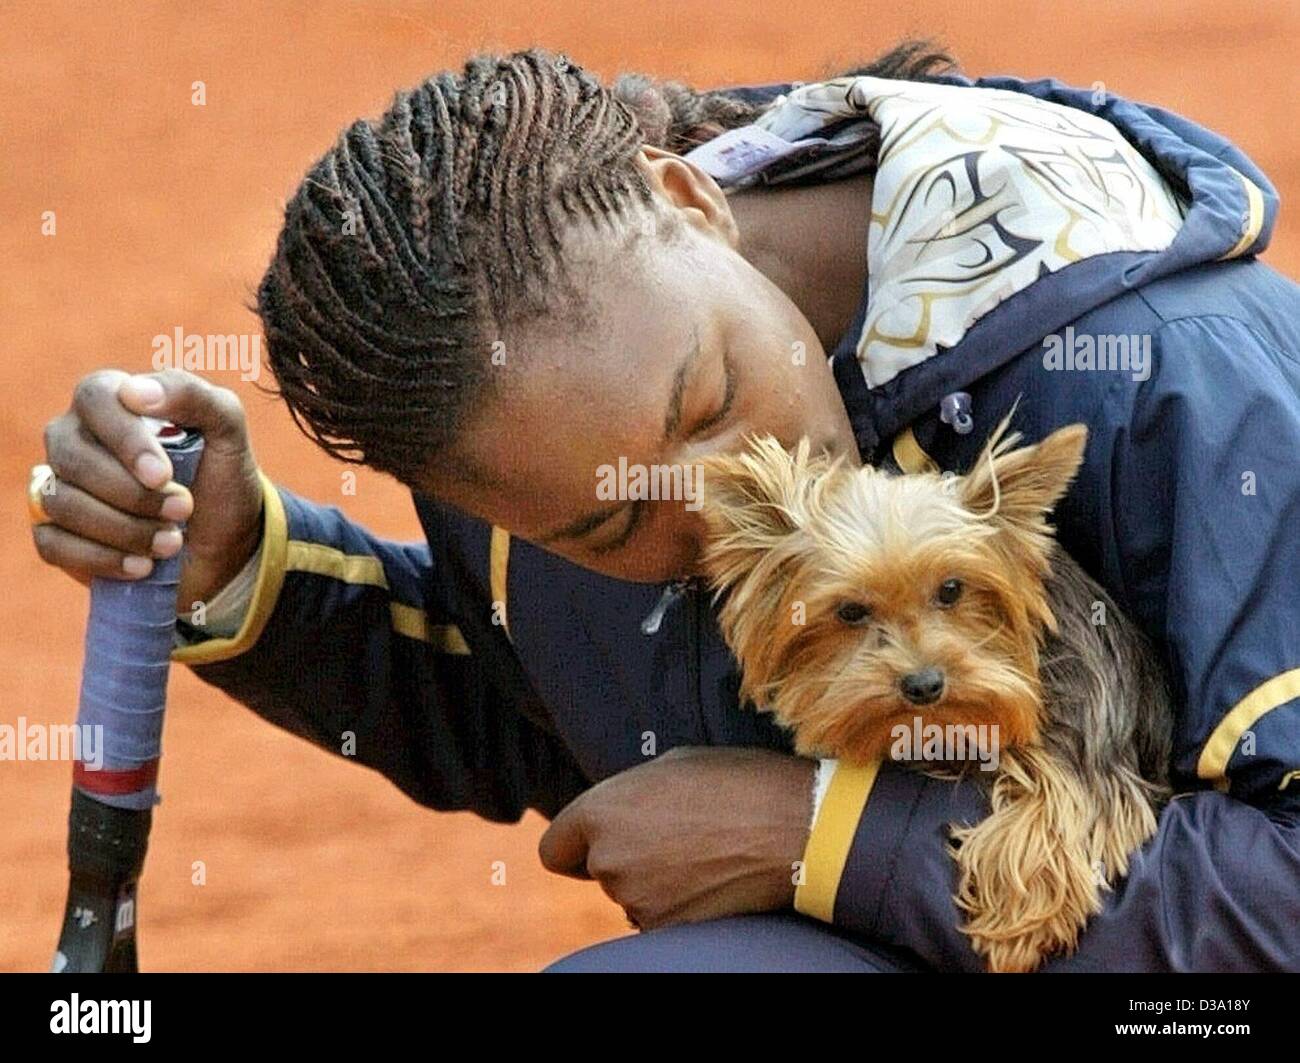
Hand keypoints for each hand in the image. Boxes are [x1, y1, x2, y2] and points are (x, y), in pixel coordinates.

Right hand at [34, 369, 263, 612]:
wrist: (225, 544)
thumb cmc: (220, 478)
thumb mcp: (227, 430)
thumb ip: (192, 395)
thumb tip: (136, 391)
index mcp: (111, 400)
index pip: (96, 399)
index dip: (126, 440)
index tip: (162, 474)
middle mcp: (74, 437)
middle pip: (74, 458)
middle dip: (134, 494)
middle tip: (183, 509)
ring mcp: (60, 485)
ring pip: (63, 503)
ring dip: (125, 529)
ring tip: (171, 541)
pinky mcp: (56, 533)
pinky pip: (53, 543)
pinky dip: (103, 558)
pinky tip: (142, 564)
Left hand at [539, 746, 814, 930]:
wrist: (796, 829)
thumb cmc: (740, 784)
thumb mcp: (675, 765)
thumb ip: (630, 793)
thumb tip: (620, 811)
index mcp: (602, 811)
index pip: (554, 849)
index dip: (575, 847)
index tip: (598, 844)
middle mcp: (610, 860)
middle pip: (600, 871)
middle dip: (629, 858)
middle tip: (679, 836)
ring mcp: (638, 901)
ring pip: (634, 896)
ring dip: (657, 883)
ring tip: (706, 853)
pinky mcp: (668, 930)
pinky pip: (661, 920)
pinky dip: (680, 905)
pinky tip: (713, 880)